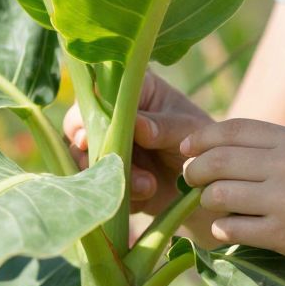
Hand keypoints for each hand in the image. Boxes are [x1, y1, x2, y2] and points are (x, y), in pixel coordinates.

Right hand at [63, 72, 212, 209]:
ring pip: (83, 159)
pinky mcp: (107, 174)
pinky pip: (98, 186)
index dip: (87, 114)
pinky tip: (147, 194)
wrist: (206, 183)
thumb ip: (163, 127)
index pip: (98, 93)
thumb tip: (137, 125)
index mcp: (131, 91)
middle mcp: (111, 115)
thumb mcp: (187, 130)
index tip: (89, 137)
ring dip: (110, 175)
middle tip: (112, 166)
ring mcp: (106, 145)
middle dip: (92, 150)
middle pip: (77, 126)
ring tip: (148, 185)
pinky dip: (120, 194)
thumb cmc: (200, 142)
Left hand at [178, 118, 284, 276]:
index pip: (233, 128)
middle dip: (194, 170)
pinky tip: (225, 228)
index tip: (186, 147)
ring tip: (209, 204)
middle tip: (190, 178)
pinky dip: (220, 228)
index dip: (202, 137)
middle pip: (219, 159)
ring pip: (219, 194)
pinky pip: (232, 227)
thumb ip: (272, 147)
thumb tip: (217, 144)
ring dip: (205, 201)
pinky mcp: (283, 233)